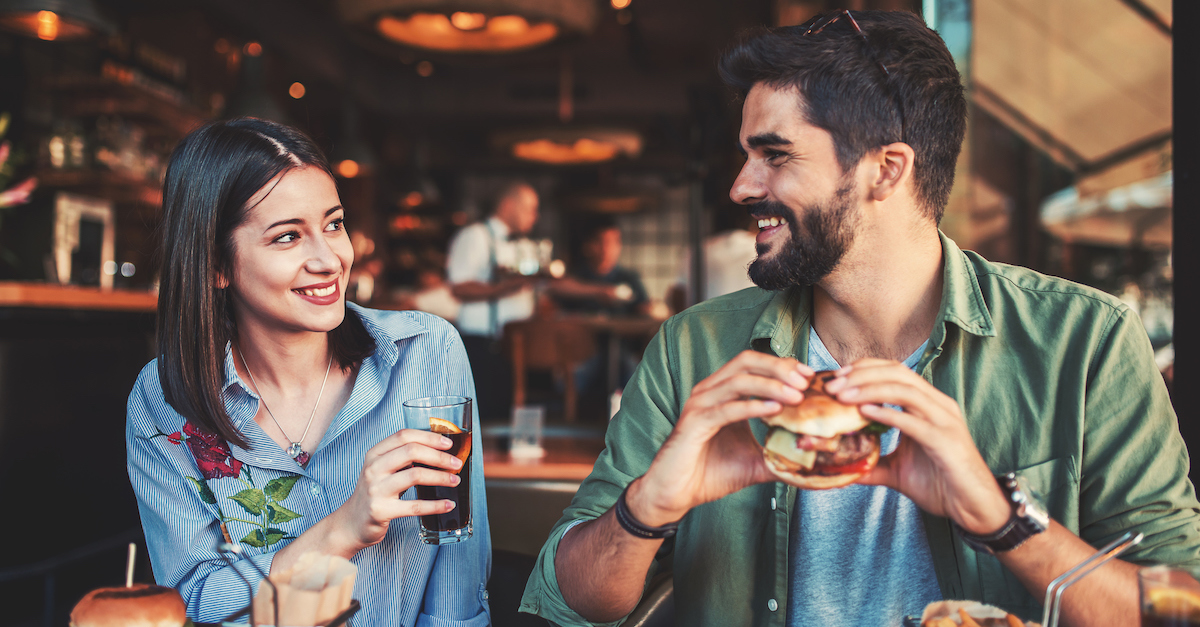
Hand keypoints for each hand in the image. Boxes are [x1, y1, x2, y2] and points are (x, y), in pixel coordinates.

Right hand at [332, 429, 463, 550]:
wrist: (351, 523)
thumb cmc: (374, 493)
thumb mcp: (382, 470)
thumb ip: (402, 458)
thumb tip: (439, 450)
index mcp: (375, 454)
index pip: (404, 435)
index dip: (429, 437)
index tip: (448, 443)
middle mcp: (373, 468)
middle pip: (411, 451)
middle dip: (439, 456)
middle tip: (456, 463)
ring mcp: (376, 489)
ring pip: (415, 475)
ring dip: (440, 477)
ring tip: (455, 481)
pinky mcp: (381, 510)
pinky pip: (414, 506)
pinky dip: (435, 505)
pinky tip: (447, 504)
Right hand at [627, 351, 812, 525]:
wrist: (676, 494)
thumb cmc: (711, 474)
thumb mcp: (755, 461)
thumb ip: (781, 454)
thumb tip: (813, 460)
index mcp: (723, 393)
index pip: (754, 365)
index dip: (783, 365)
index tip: (810, 377)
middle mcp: (709, 391)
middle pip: (746, 362)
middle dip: (779, 367)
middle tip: (805, 380)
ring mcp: (700, 405)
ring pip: (738, 381)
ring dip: (771, 384)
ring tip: (797, 395)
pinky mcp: (694, 423)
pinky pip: (727, 408)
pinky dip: (753, 406)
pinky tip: (775, 409)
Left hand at [826, 359, 1009, 534]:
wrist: (973, 508)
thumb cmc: (940, 485)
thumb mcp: (896, 470)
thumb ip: (870, 462)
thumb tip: (839, 466)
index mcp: (928, 404)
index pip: (894, 371)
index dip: (864, 368)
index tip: (836, 378)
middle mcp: (938, 405)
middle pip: (897, 372)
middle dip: (861, 374)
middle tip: (832, 386)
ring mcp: (944, 420)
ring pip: (904, 390)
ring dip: (869, 389)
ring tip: (842, 396)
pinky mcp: (945, 440)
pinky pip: (913, 421)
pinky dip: (887, 413)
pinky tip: (865, 412)